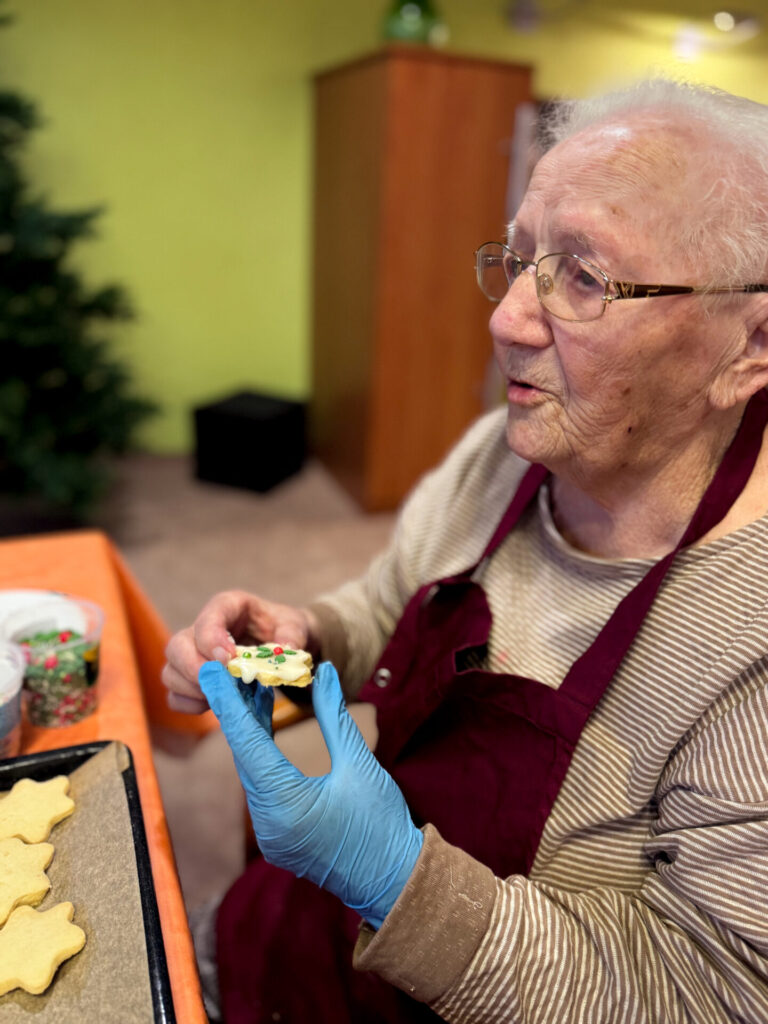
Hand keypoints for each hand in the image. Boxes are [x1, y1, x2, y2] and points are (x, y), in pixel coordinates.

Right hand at [162, 590, 318, 713]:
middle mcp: (203, 629)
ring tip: (223, 694)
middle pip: (177, 646)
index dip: (211, 639)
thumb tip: (286, 651)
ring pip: (171, 671)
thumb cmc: (283, 628)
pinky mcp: (192, 679)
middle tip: (221, 682)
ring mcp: (193, 654)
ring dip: (193, 689)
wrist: (282, 642)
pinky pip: (175, 695)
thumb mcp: (295, 625)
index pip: (207, 618)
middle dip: (194, 668)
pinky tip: (214, 704)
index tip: (228, 660)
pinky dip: (190, 704)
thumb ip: (291, 635)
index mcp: (228, 607)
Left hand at [199, 660, 423, 927]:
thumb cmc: (382, 826)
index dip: (227, 702)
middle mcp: (267, 823)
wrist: (394, 883)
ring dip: (251, 729)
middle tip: (234, 665)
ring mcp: (270, 834)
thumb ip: (335, 716)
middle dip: (239, 709)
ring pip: (251, 770)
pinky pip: (261, 786)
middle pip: (244, 755)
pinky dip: (261, 753)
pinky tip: (265, 724)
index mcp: (285, 805)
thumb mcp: (360, 764)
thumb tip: (322, 672)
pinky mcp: (278, 836)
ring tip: (253, 684)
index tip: (210, 670)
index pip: (247, 743)